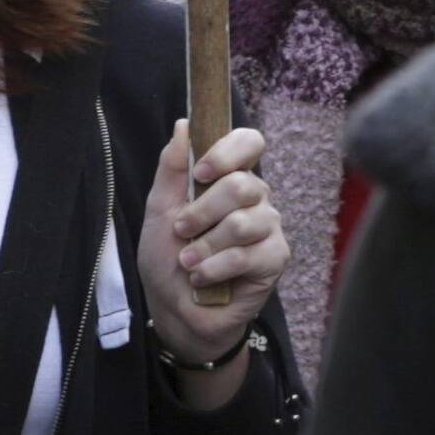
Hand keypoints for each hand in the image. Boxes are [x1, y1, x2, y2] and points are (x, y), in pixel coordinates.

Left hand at [141, 121, 286, 401]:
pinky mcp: (275, 259)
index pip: (250, 142)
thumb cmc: (168, 258)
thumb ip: (171, 168)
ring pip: (244, 222)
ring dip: (205, 246)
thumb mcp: (159, 210)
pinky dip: (215, 268)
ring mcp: (269, 228)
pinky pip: (248, 255)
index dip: (229, 152)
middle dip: (201, 212)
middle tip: (181, 232)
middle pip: (242, 184)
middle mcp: (255, 198)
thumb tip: (184, 124)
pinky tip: (202, 278)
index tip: (201, 173)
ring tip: (188, 262)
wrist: (175, 309)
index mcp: (230, 178)